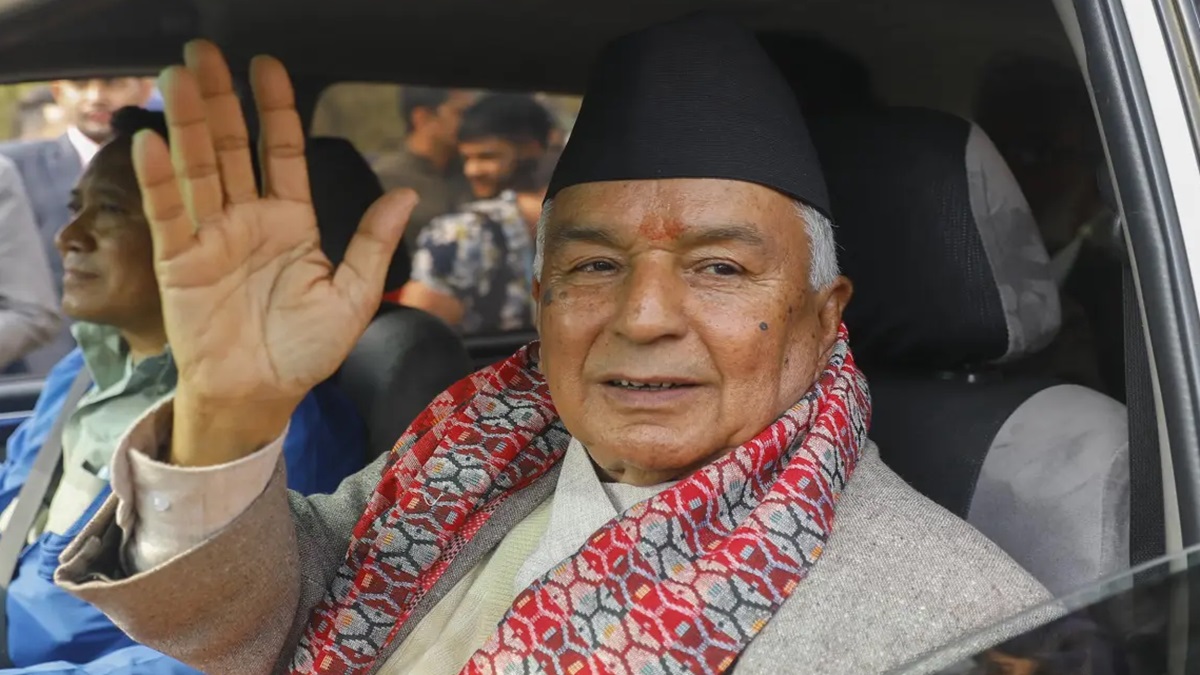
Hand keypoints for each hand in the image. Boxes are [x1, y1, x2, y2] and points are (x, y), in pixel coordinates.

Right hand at [137, 41, 416, 463]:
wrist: (264, 394)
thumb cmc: (307, 350)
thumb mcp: (353, 295)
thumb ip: (372, 241)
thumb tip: (406, 193)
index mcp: (291, 222)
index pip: (284, 152)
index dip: (277, 109)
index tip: (268, 66)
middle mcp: (248, 219)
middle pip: (232, 148)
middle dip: (221, 99)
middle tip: (204, 52)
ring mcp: (211, 237)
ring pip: (198, 169)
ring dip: (188, 123)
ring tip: (178, 75)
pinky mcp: (181, 262)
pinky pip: (170, 214)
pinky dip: (160, 180)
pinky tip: (154, 142)